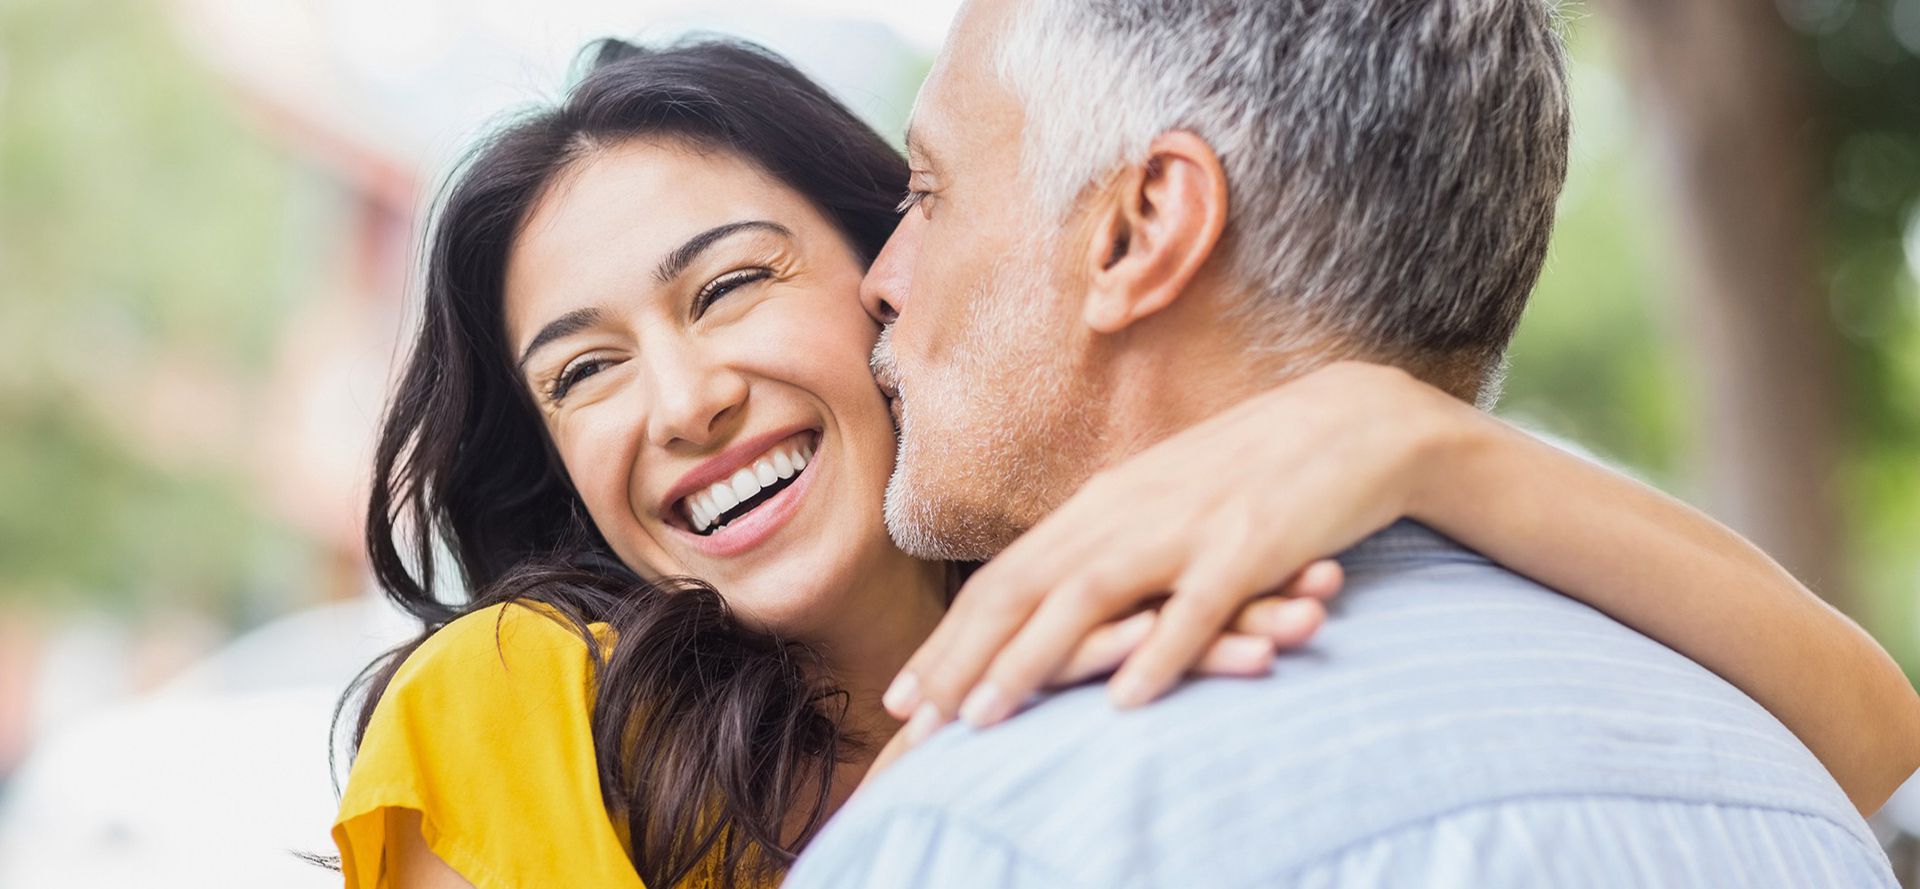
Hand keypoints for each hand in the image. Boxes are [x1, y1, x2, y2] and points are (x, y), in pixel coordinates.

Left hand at [880, 362, 1468, 733]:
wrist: (1352, 423)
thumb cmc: (1251, 474)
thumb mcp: (1161, 505)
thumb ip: (1108, 549)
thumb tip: (1049, 600)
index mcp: (1102, 506)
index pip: (1005, 579)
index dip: (950, 639)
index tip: (907, 697)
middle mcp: (1126, 512)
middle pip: (1024, 588)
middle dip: (962, 658)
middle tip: (914, 722)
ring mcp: (1185, 527)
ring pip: (1089, 598)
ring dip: (1033, 660)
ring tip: (987, 717)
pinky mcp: (1249, 545)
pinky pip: (1197, 608)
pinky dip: (1159, 655)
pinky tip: (1126, 702)